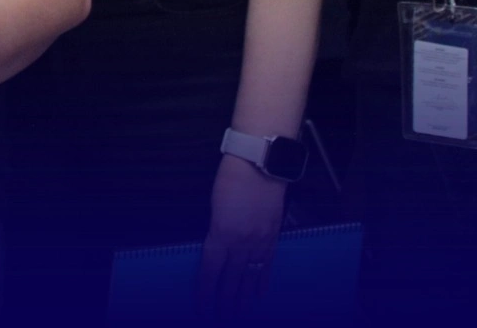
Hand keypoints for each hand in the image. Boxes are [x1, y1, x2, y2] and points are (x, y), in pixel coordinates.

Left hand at [197, 154, 287, 312]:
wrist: (261, 164)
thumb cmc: (231, 179)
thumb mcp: (215, 206)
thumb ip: (216, 230)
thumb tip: (218, 247)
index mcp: (221, 235)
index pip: (211, 271)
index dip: (206, 292)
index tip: (203, 308)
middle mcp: (241, 243)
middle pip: (231, 278)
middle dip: (225, 300)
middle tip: (222, 317)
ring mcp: (259, 241)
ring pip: (250, 275)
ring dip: (244, 295)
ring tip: (239, 311)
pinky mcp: (273, 236)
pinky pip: (267, 264)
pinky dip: (262, 280)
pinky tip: (259, 293)